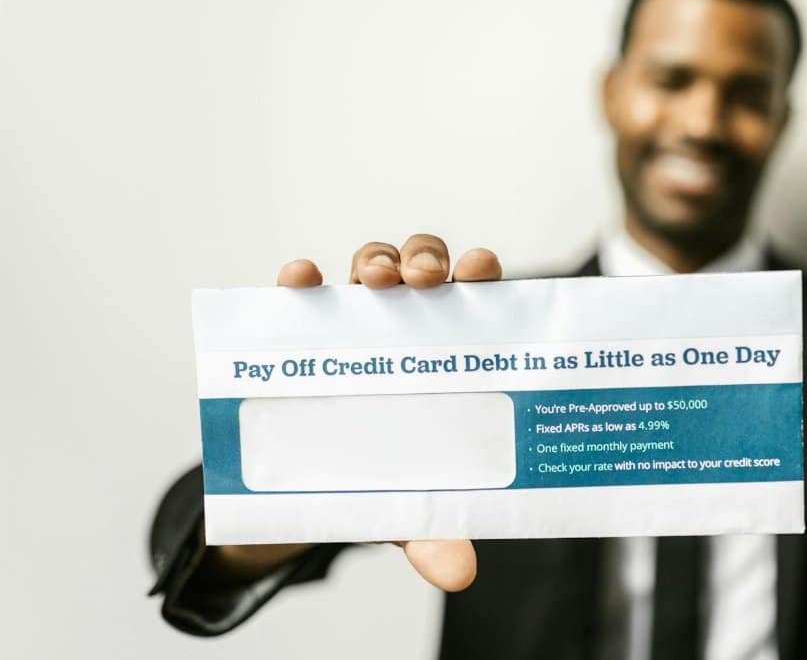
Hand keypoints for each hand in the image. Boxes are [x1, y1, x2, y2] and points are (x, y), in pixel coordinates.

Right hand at [209, 234, 501, 591]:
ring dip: (376, 261)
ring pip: (371, 266)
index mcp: (450, 353)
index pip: (474, 299)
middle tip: (426, 282)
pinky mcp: (302, 328)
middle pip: (423, 267)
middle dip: (426, 261)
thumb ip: (436, 529)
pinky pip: (300, 292)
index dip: (480, 275)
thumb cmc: (385, 477)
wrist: (316, 489)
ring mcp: (355, 321)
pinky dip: (298, 279)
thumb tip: (458, 573)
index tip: (482, 269)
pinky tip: (298, 279)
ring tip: (379, 282)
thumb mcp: (412, 508)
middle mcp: (409, 325)